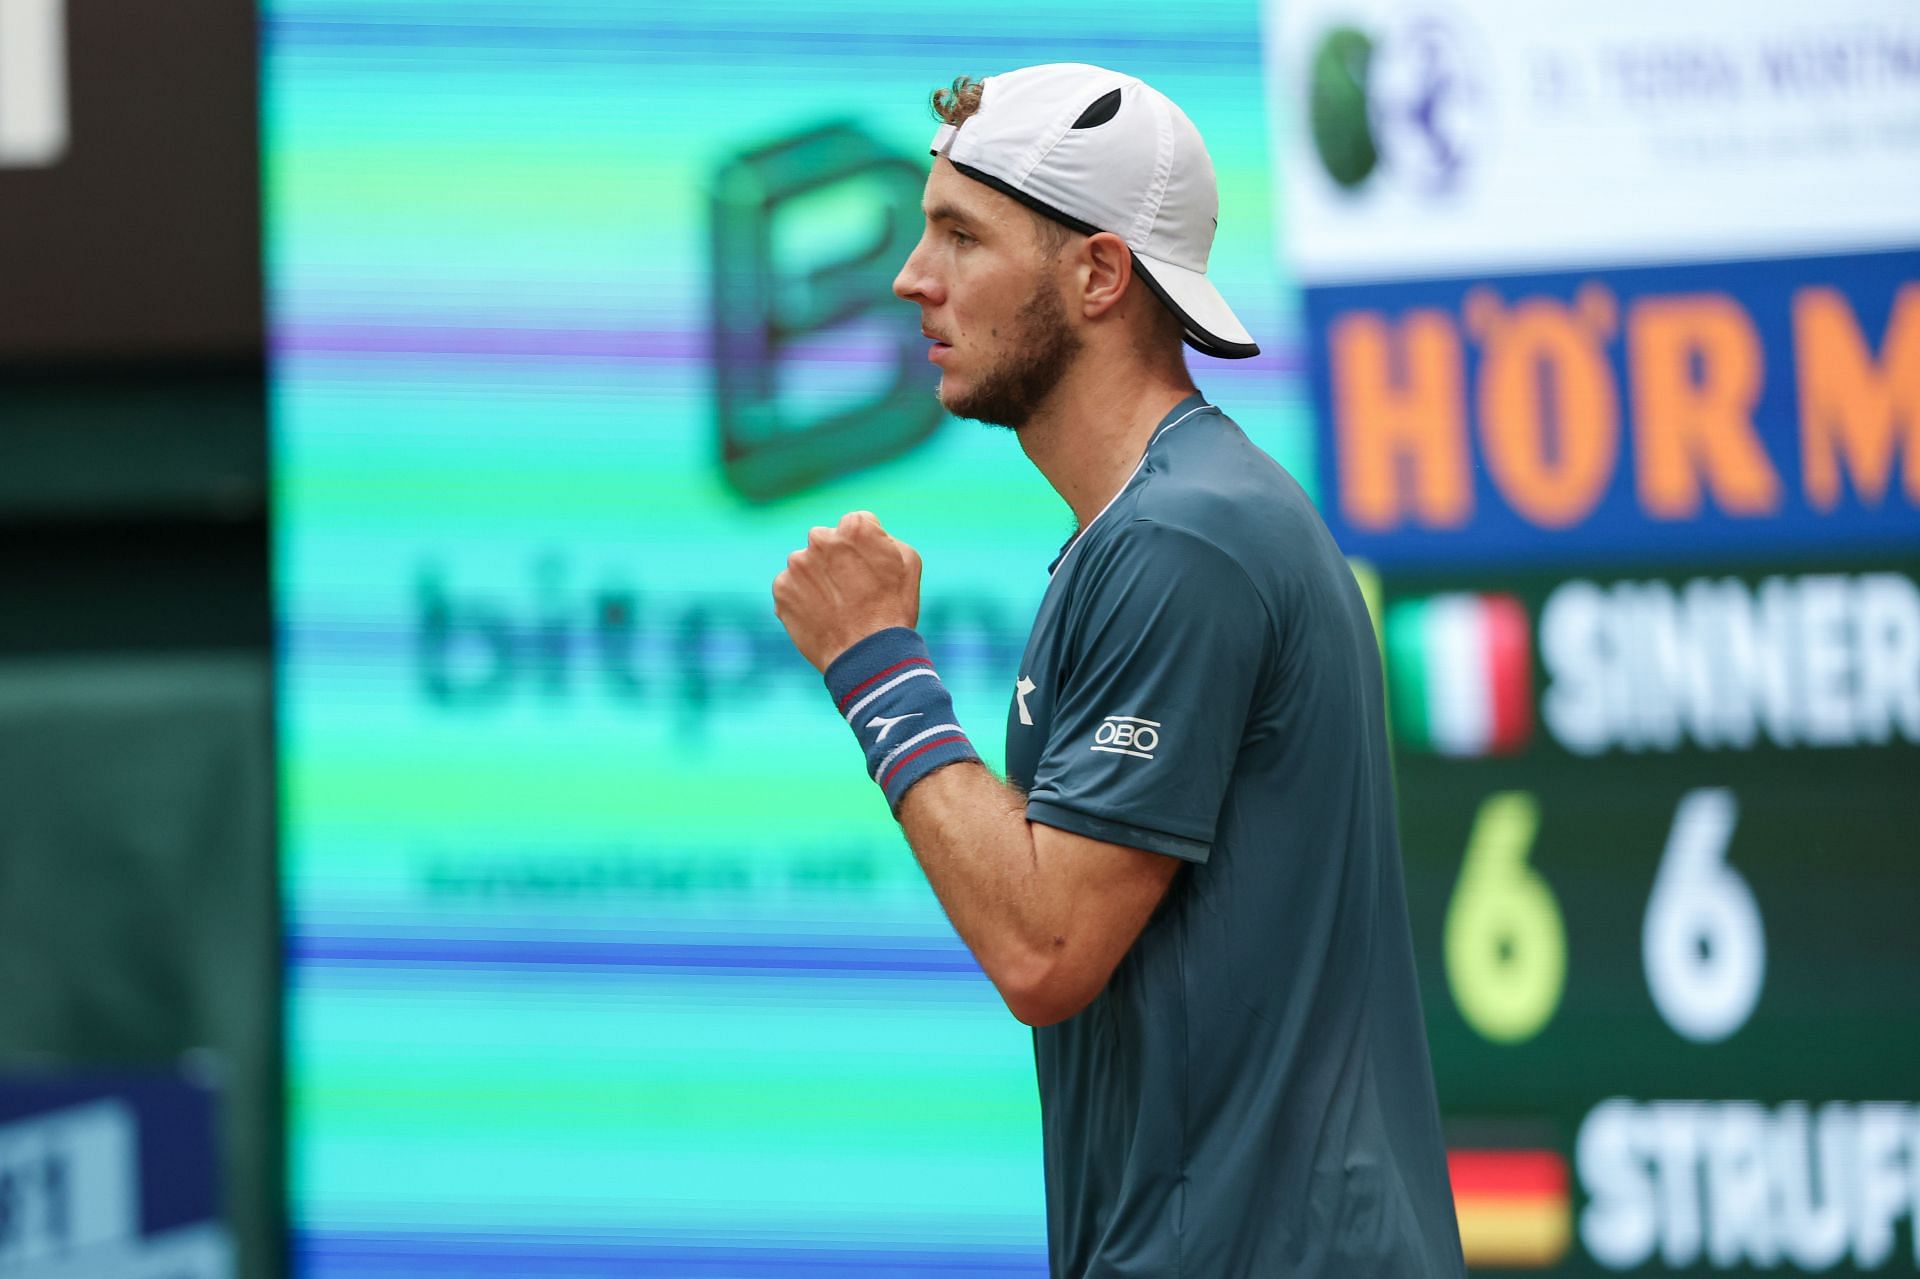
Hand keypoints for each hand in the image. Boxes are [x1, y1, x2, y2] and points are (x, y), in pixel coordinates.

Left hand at [772, 511, 922, 671]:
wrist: (868, 657)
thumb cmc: (894, 610)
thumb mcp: (908, 562)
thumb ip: (883, 536)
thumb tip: (865, 532)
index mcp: (854, 527)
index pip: (854, 525)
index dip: (864, 547)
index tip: (869, 569)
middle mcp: (820, 539)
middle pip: (825, 541)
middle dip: (834, 559)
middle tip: (851, 589)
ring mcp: (797, 564)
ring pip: (805, 564)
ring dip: (816, 578)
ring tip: (836, 607)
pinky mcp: (782, 589)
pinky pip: (791, 587)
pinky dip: (802, 598)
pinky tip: (821, 616)